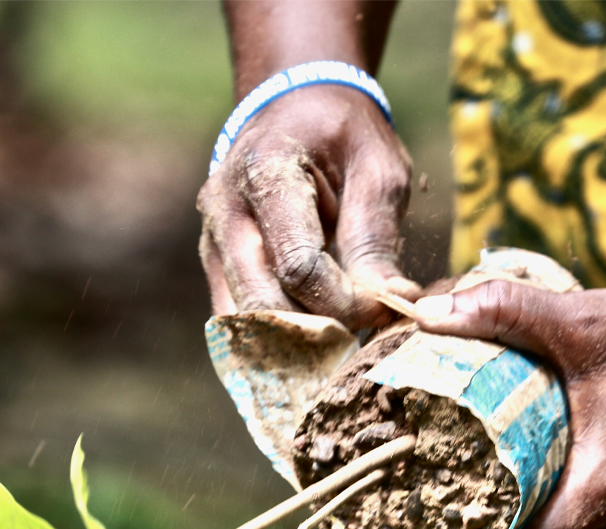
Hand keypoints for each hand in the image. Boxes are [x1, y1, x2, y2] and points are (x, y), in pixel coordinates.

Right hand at [197, 85, 419, 326]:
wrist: (296, 107)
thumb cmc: (345, 136)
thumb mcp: (378, 171)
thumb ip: (377, 240)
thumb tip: (393, 303)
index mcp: (265, 171)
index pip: (299, 267)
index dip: (346, 302)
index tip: (385, 308)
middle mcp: (224, 209)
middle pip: (265, 303)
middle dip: (321, 331)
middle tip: (366, 330)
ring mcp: (212, 240)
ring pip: (245, 322)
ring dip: (296, 344)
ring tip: (343, 338)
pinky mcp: (216, 266)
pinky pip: (238, 322)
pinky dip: (276, 342)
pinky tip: (315, 342)